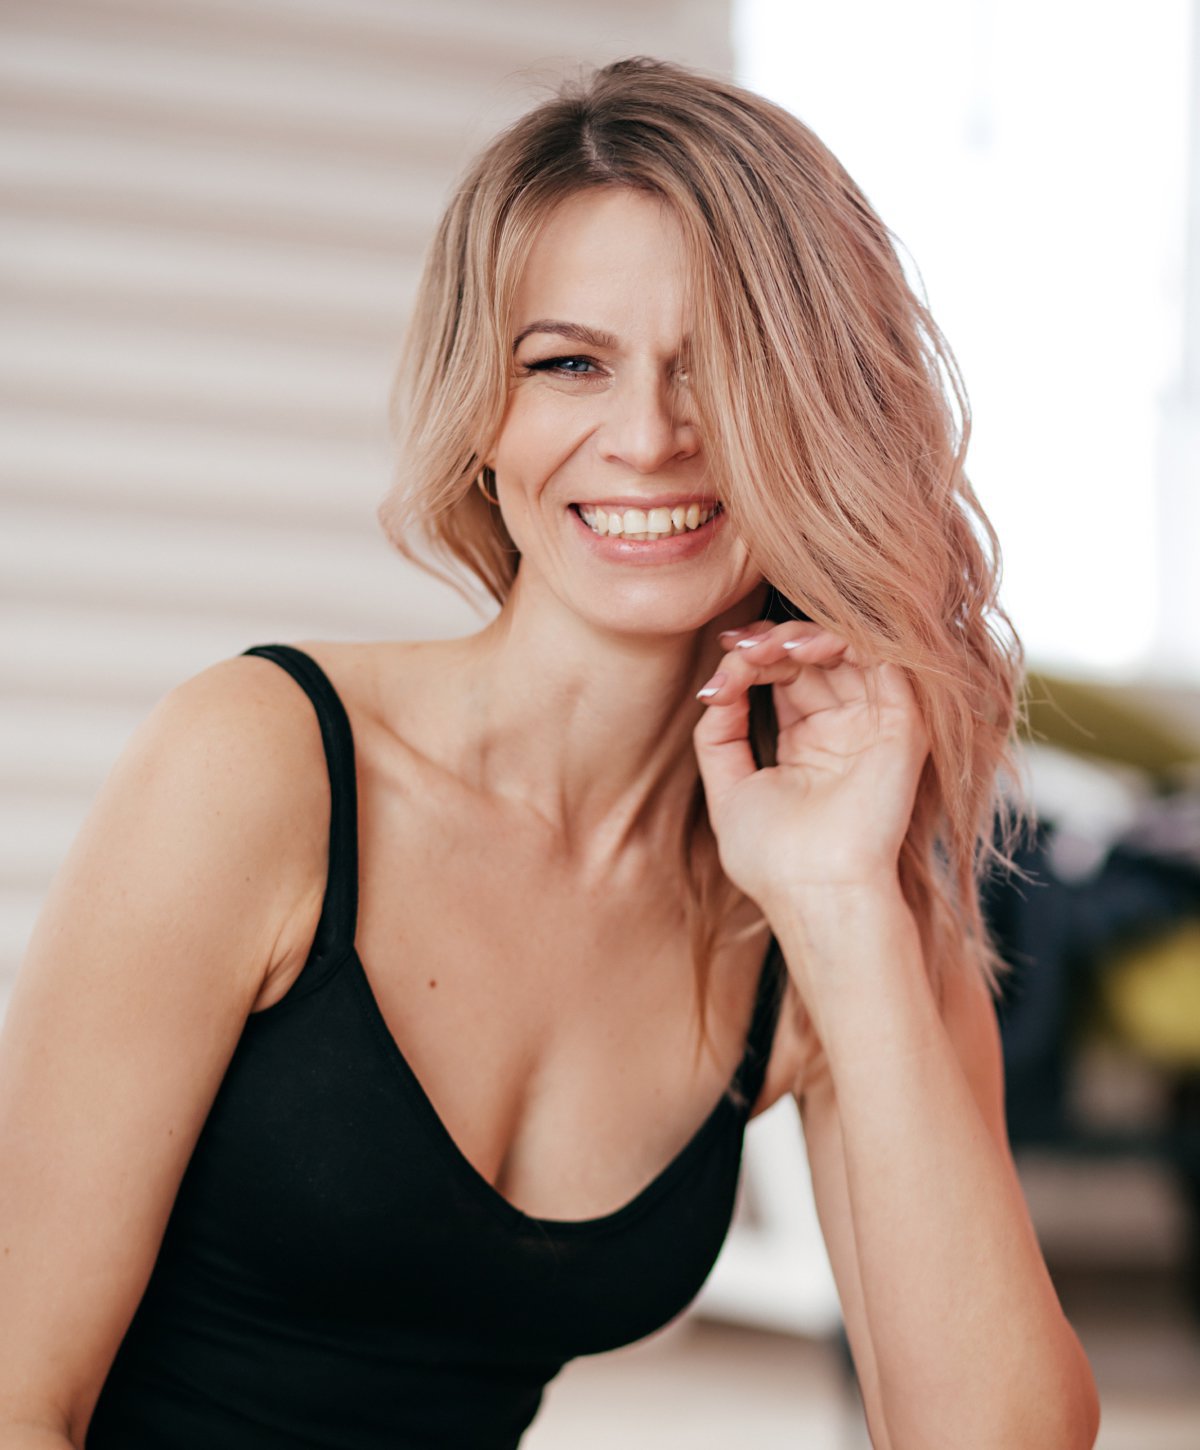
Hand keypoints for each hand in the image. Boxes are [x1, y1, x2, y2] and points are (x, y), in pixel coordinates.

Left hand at [692, 620, 930, 913]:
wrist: (815, 893)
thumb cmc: (771, 858)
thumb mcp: (728, 788)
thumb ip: (719, 736)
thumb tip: (717, 686)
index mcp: (808, 742)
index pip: (785, 675)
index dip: (751, 660)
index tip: (718, 669)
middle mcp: (844, 728)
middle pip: (814, 655)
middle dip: (771, 642)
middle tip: (738, 649)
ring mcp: (874, 724)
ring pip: (848, 649)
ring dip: (802, 635)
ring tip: (766, 648)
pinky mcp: (902, 726)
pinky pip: (885, 661)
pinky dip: (844, 640)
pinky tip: (800, 650)